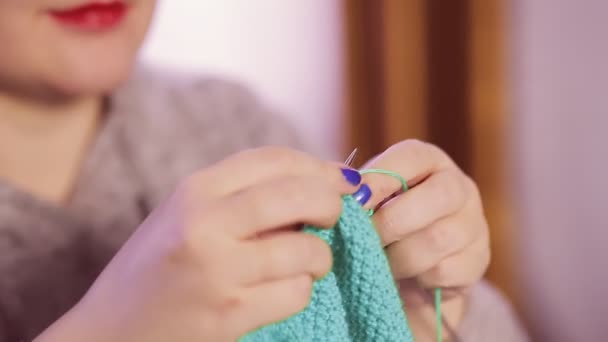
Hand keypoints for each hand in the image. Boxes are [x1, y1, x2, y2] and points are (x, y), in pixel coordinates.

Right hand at [36, 147, 360, 341]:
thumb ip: (241, 196)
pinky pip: (294, 293)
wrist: (109, 332)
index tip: (339, 179)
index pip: (272, 160)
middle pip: (298, 195)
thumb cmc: (156, 269)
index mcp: (193, 190)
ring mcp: (216, 271)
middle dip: (331, 203)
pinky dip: (300, 290)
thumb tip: (322, 184)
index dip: (316, 166)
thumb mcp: (185, 215)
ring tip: (307, 262)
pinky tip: (283, 290)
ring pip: (304, 250)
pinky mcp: (228, 315)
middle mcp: (203, 223)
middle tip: (334, 216)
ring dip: (319, 257)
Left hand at [361, 140, 489, 337]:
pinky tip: (407, 275)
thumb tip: (346, 192)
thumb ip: (361, 192)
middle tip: (366, 238)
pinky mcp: (478, 261)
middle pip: (439, 196)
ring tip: (380, 260)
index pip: (413, 156)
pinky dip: (417, 278)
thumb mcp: (373, 199)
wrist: (415, 268)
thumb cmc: (387, 221)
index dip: (381, 178)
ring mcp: (474, 224)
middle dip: (393, 221)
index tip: (355, 201)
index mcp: (429, 161)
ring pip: (438, 239)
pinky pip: (444, 271)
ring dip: (399, 256)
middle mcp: (460, 186)